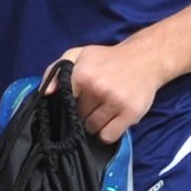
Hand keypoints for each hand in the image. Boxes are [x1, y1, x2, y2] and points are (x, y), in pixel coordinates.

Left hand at [50, 44, 165, 142]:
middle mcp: (98, 89)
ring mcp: (115, 102)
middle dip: (81, 113)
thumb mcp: (78, 54)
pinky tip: (109, 122)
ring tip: (101, 111)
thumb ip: (56, 70)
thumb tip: (46, 93)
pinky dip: (106, 133)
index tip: (73, 101)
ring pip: (92, 128)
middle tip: (91, 104)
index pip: (64, 101)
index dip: (67, 103)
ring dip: (94, 124)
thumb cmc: (107, 59)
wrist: (144, 59)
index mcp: (82, 74)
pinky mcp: (131, 114)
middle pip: (78, 116)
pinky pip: (109, 136)